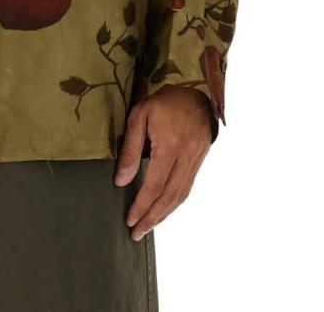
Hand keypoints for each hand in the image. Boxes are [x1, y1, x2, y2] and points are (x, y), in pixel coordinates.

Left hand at [113, 86, 212, 240]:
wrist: (195, 91)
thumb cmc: (163, 101)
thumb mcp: (140, 116)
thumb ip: (131, 149)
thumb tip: (122, 180)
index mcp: (170, 145)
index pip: (155, 184)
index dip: (142, 205)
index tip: (130, 219)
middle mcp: (186, 156)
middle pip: (169, 196)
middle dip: (152, 218)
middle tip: (137, 232)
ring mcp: (196, 159)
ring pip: (181, 195)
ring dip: (164, 215)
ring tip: (148, 226)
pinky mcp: (201, 159)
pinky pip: (188, 187)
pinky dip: (175, 202)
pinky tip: (164, 209)